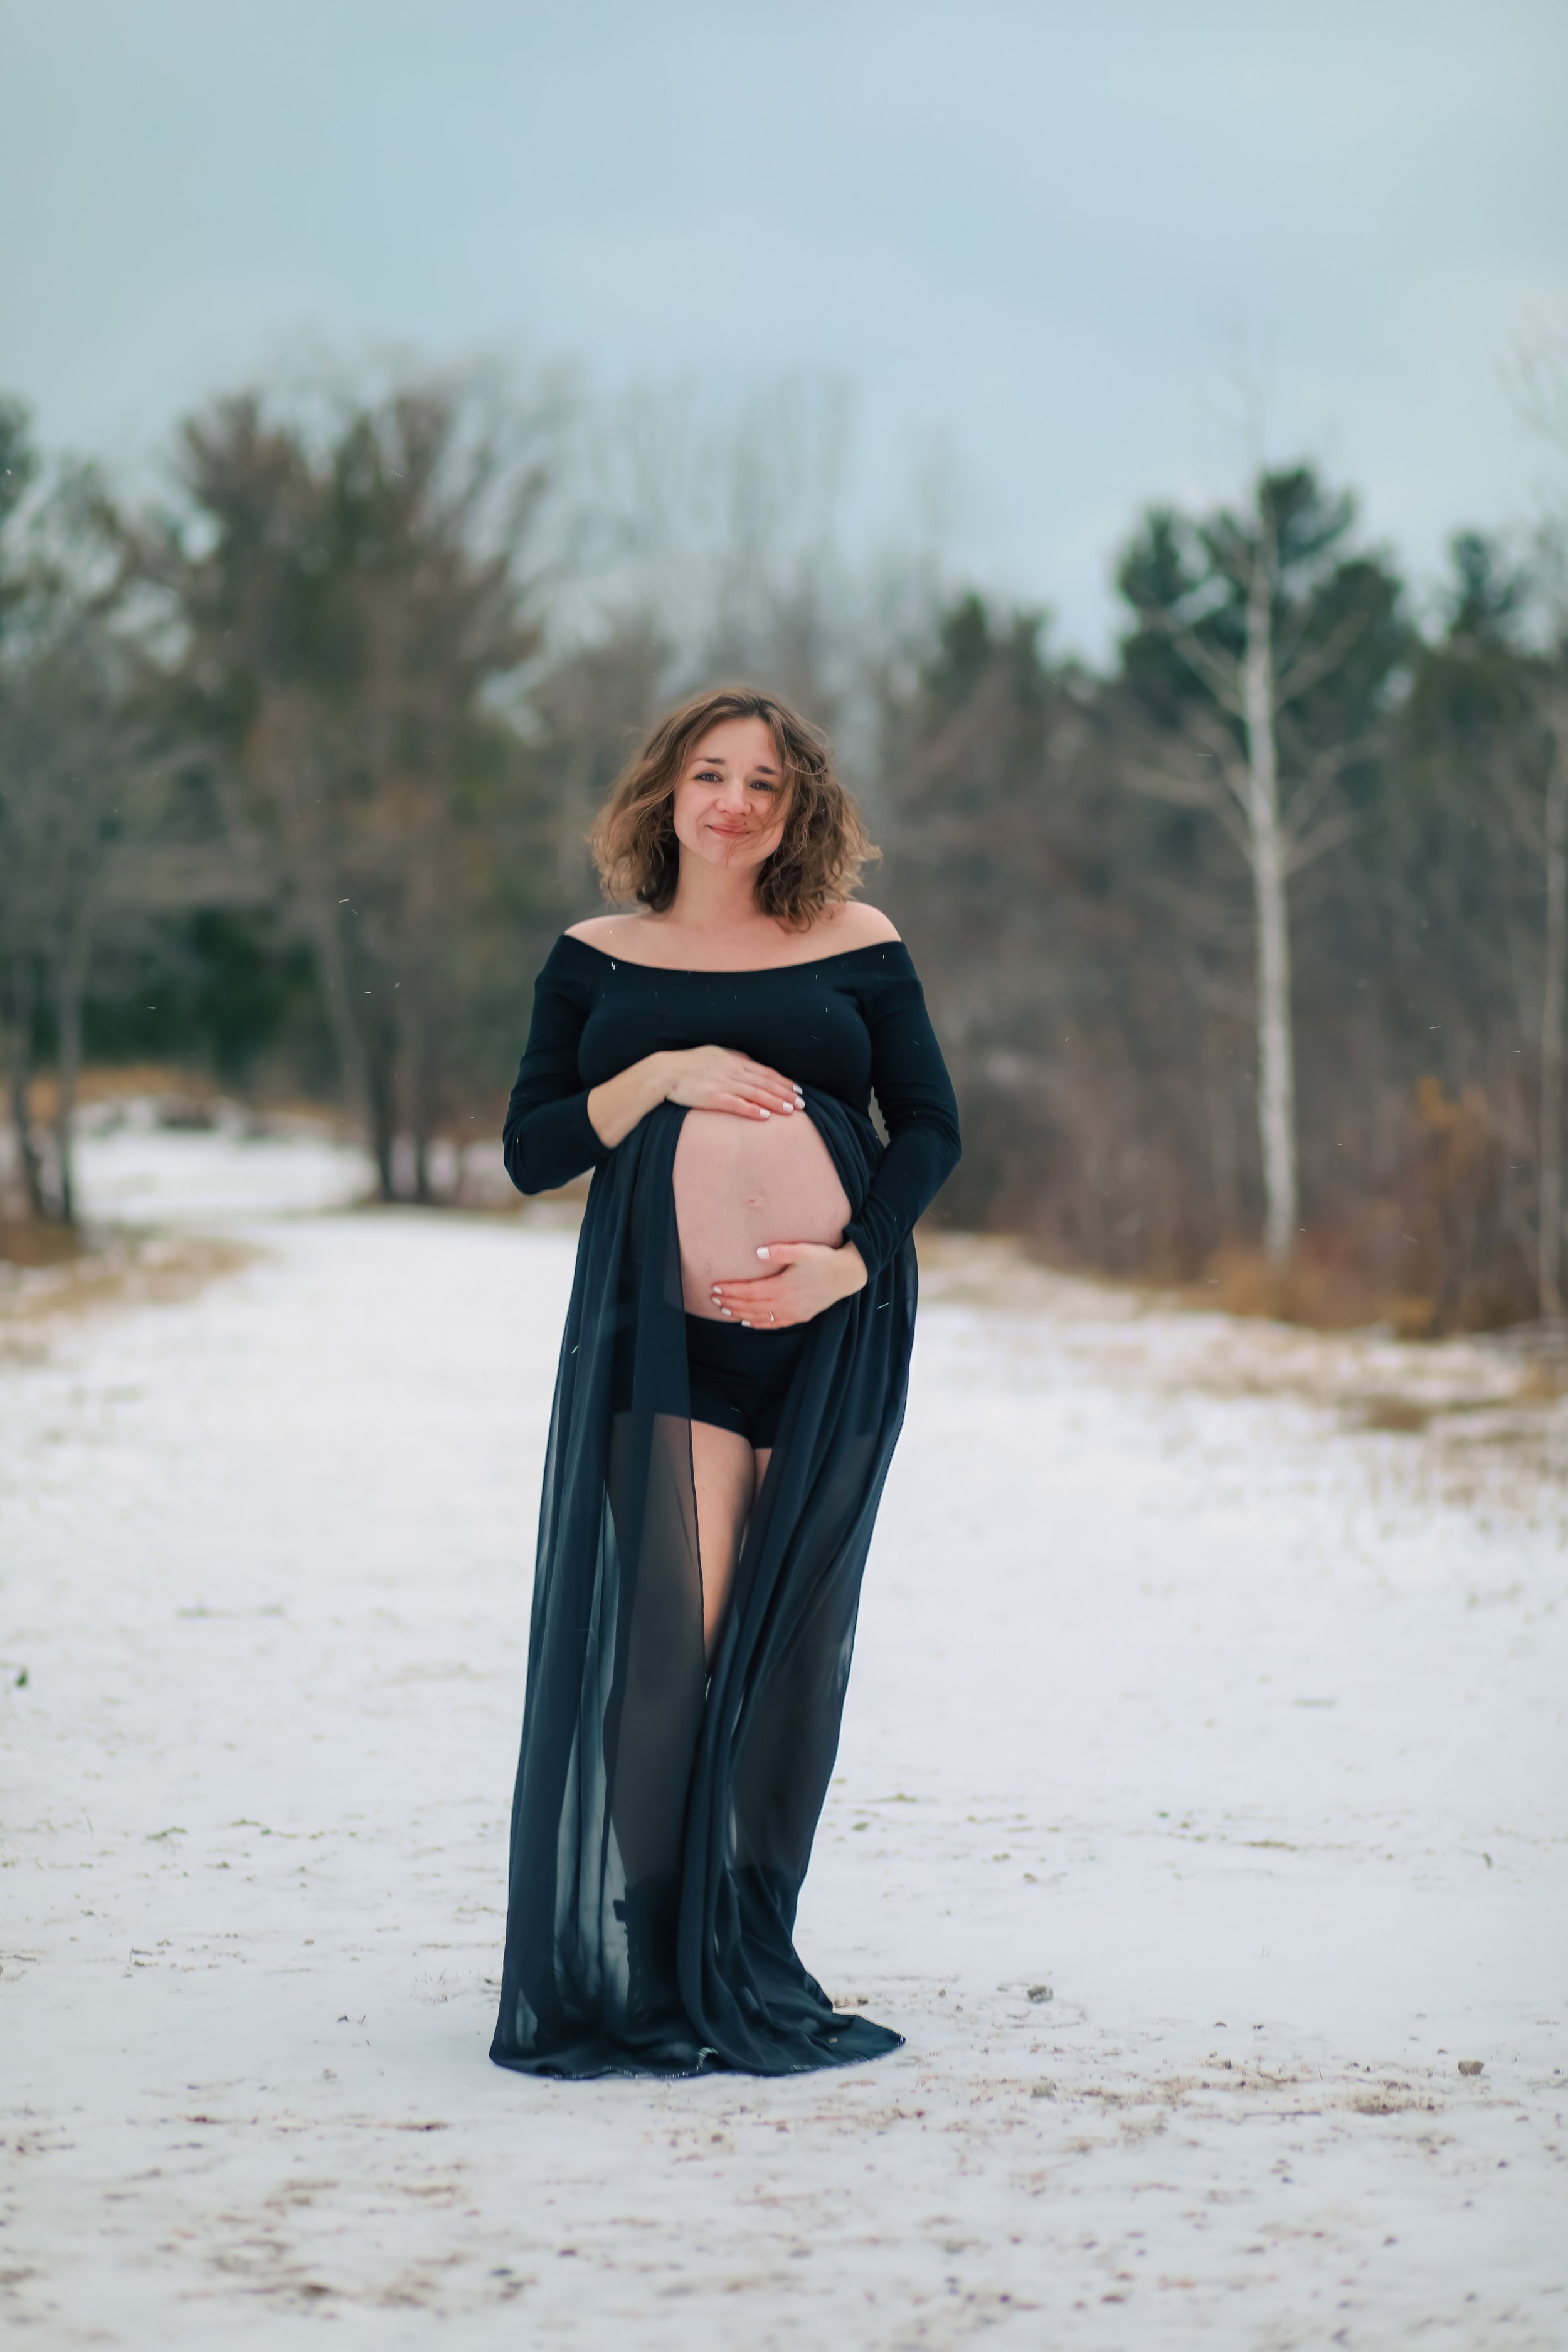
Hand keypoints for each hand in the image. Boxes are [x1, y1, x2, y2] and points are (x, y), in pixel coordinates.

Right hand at [662, 1046, 802, 1120]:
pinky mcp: (712, 1097)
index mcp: (733, 1060)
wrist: (664, 1072)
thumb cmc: (688, 1063)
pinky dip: (752, 1110)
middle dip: (786, 1093)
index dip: (783, 1081)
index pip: (765, 1072)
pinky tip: (765, 1116)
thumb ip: (733, 1057)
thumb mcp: (714, 1053)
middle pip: (765, 1083)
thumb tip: (750, 1062)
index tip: (798, 1090)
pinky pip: (736, 1104)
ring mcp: (722, 1084)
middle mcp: (732, 1071)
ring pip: (756, 1093)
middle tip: (802, 1104)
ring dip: (775, 1102)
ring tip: (791, 1111)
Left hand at [709, 1239, 868, 1328]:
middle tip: (713, 1299)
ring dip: (740, 1314)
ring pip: (760, 1317)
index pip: (749, 1292)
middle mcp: (786, 1304)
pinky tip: (747, 1322)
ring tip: (724, 1309)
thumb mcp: (802, 1250)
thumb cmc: (824, 1260)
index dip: (731, 1291)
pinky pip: (774, 1324)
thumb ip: (779, 1251)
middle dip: (731, 1303)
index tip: (716, 1287)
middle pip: (751, 1306)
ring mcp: (793, 1313)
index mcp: (783, 1287)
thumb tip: (757, 1252)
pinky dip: (758, 1324)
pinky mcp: (800, 1316)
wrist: (847, 1275)